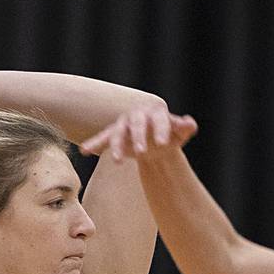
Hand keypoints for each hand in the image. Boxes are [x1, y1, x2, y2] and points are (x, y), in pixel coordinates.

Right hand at [79, 109, 198, 161]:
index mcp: (156, 112)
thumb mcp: (180, 132)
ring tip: (117, 161)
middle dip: (138, 137)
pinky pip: (102, 138)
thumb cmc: (170, 133)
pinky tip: (84, 151)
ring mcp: (124, 124)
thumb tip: (189, 124)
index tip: (164, 143)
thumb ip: (185, 127)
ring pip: (117, 133)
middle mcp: (138, 115)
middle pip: (136, 124)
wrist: (156, 137)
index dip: (161, 130)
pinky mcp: (114, 134)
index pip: (159, 120)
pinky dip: (94, 143)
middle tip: (142, 152)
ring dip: (116, 146)